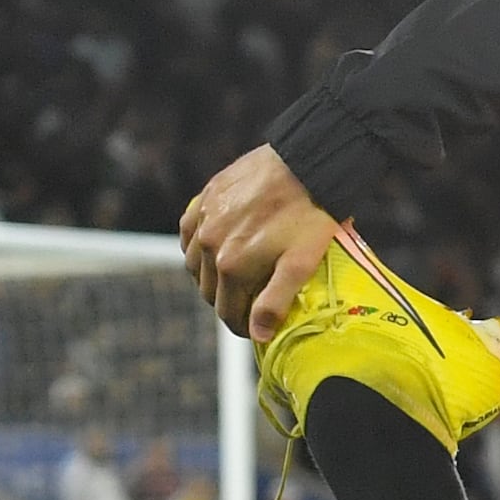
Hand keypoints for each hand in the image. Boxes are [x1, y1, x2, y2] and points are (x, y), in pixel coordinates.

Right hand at [177, 144, 340, 337]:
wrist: (306, 164)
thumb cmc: (310, 216)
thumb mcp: (300, 264)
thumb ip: (275, 301)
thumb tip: (257, 335)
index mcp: (232, 265)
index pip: (227, 311)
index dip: (242, 325)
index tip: (254, 327)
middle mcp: (209, 244)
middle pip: (209, 291)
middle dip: (228, 302)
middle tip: (249, 303)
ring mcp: (203, 219)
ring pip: (195, 264)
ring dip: (211, 276)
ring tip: (235, 277)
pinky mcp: (204, 199)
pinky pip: (188, 233)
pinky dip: (198, 246)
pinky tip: (214, 248)